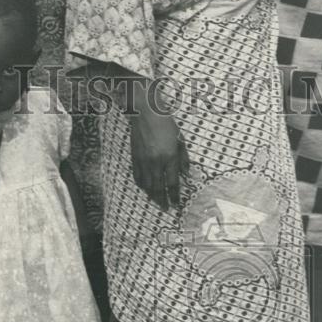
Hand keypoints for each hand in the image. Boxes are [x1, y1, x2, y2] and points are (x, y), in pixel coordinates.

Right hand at [129, 87, 189, 211]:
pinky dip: (142, 186)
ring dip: (153, 196)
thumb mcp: (180, 140)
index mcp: (169, 157)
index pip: (173, 183)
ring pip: (148, 185)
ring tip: (157, 203)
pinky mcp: (135, 158)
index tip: (177, 204)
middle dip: (163, 201)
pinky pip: (138, 177)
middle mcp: (156, 162)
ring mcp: (144, 161)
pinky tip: (146, 189)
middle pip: (159, 188)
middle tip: (166, 209)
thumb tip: (186, 176)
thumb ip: (184, 159)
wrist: (145, 113)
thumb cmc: (166, 124)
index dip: (175, 196)